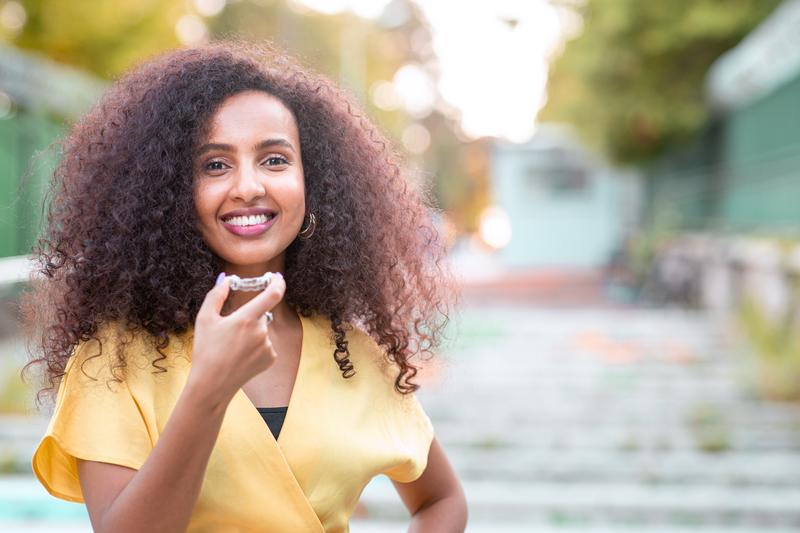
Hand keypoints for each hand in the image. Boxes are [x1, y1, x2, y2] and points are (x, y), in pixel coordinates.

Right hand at [187, 273, 285, 404]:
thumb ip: (216, 295)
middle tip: (231, 331)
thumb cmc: (205, 350)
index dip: (278, 282)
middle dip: (249, 317)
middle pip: (261, 314)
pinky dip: (256, 346)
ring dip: (252, 333)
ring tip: (233, 348)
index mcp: (246, 319)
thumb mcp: (205, 319)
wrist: (211, 385)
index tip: (277, 277)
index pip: (273, 295)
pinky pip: (266, 345)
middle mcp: (261, 332)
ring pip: (262, 330)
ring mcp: (268, 346)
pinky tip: (241, 356)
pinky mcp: (271, 359)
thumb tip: (226, 278)